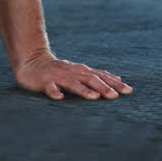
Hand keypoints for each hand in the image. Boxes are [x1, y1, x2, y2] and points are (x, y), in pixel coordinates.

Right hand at [14, 52, 133, 100]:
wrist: (33, 63)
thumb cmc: (60, 70)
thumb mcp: (80, 71)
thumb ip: (97, 75)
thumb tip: (118, 78)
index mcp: (82, 71)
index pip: (102, 76)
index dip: (115, 83)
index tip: (128, 91)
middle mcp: (72, 72)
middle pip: (90, 79)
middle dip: (103, 87)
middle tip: (115, 96)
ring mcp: (58, 77)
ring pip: (72, 83)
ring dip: (83, 90)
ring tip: (94, 97)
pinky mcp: (44, 82)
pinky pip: (49, 88)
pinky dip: (54, 92)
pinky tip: (59, 97)